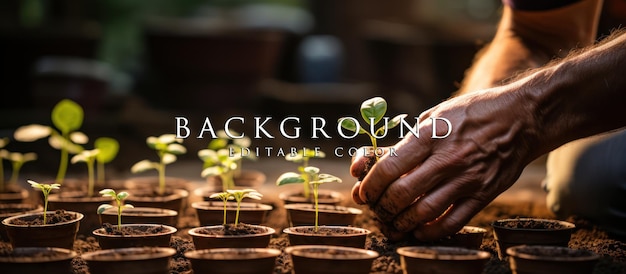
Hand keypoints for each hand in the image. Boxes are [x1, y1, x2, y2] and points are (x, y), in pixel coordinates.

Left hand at [351, 88, 538, 240]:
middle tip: (375, 209)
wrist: (522, 117)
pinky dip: (431, 232)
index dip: (370, 185)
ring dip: (401, 223)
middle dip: (381, 207)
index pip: (390, 167)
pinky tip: (418, 231)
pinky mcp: (484, 194)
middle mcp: (447, 159)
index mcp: (430, 135)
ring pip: (424, 212)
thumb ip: (405, 141)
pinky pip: (452, 222)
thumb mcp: (435, 115)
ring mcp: (467, 179)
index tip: (363, 193)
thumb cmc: (471, 113)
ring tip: (391, 224)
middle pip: (402, 193)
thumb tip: (372, 162)